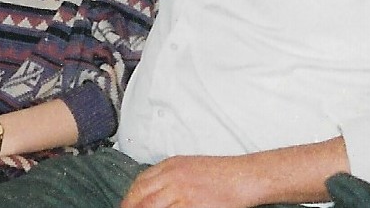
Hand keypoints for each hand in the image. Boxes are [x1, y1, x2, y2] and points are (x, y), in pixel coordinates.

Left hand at [122, 155, 250, 207]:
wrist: (244, 176)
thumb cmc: (221, 174)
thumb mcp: (188, 167)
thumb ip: (169, 176)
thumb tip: (153, 192)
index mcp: (170, 165)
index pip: (140, 182)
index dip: (130, 197)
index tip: (126, 206)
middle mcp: (172, 176)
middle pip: (141, 195)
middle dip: (131, 207)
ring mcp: (181, 192)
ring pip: (152, 207)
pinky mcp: (192, 205)